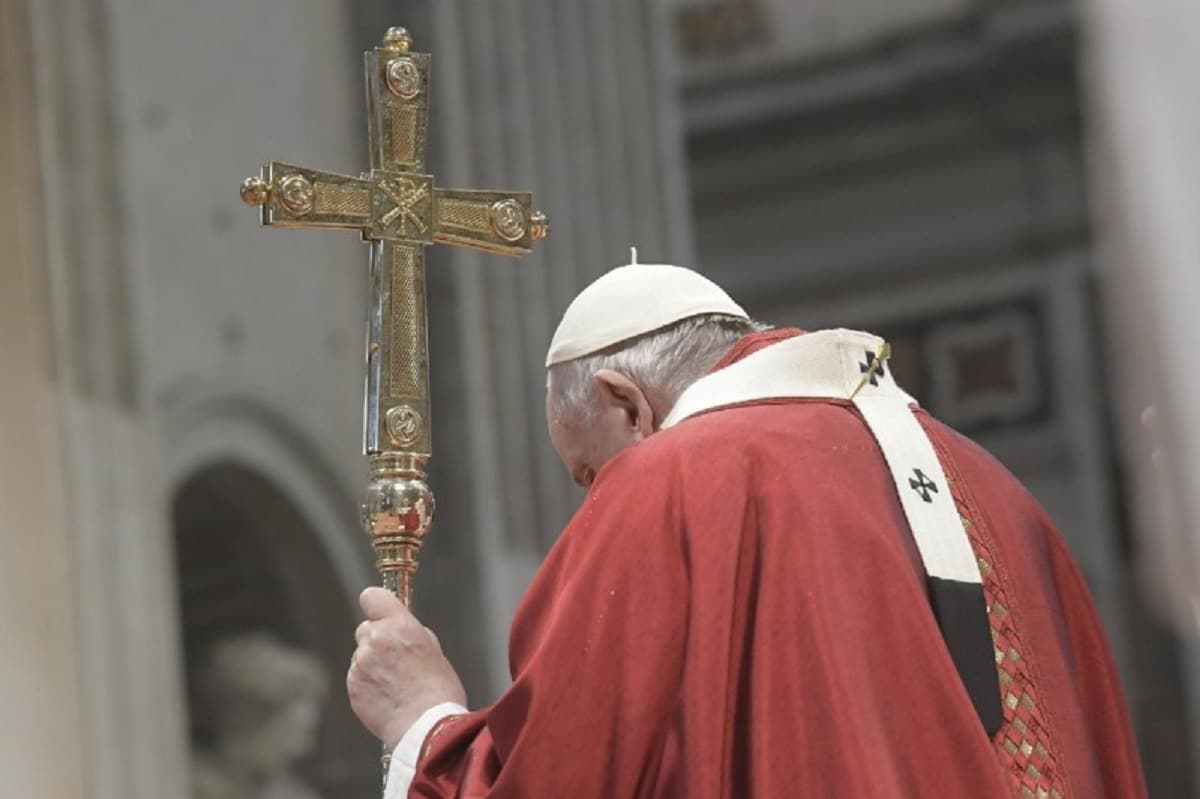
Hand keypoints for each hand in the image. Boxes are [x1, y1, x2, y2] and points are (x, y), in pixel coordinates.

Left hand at [347, 587, 466, 749]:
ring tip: (395, 684)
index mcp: (399, 626)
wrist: (426, 727)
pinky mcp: (353, 687)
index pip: (372, 597)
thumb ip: (411, 633)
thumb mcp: (433, 650)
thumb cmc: (438, 691)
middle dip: (376, 638)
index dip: (377, 604)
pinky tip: (387, 696)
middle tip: (394, 657)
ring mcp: (360, 665)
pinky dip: (368, 684)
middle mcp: (375, 641)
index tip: (382, 613)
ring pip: (361, 655)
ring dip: (372, 664)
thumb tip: (400, 630)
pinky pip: (357, 677)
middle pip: (365, 628)